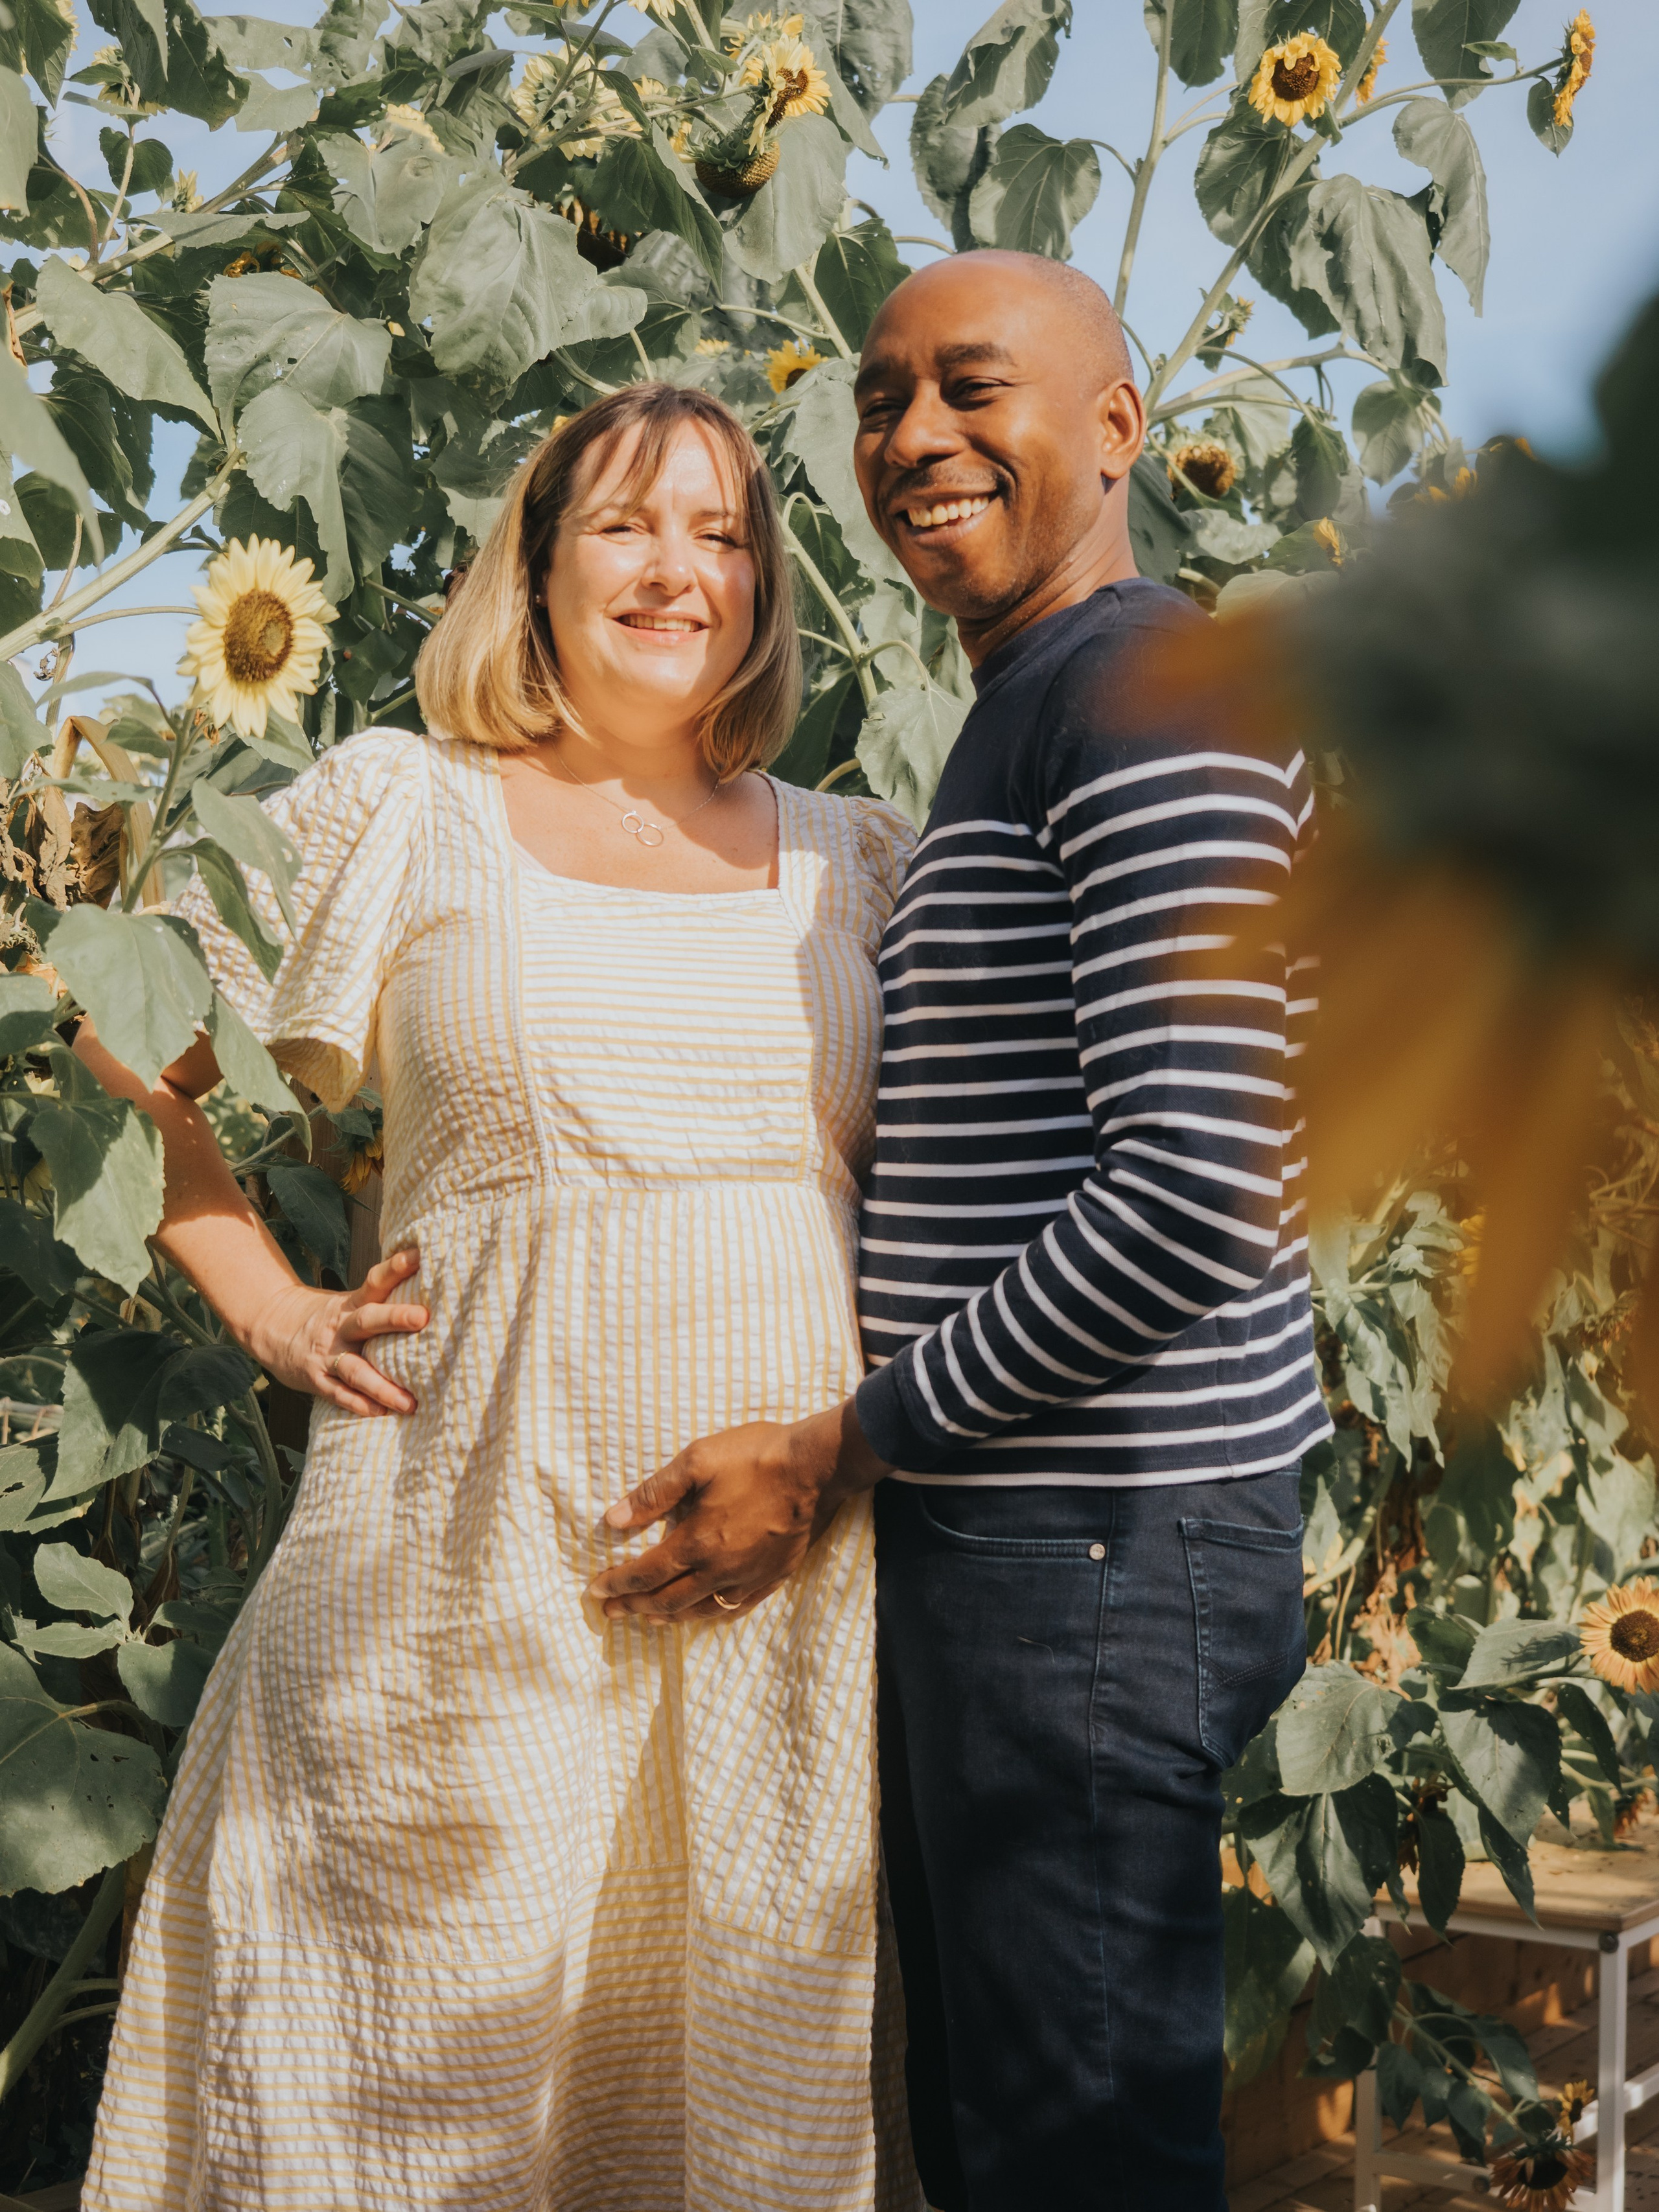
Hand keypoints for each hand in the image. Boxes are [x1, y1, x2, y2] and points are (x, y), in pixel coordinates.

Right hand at [242, 1246, 428, 1416]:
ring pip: (355, 1369)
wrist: (270, 1326)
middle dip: (395, 1317)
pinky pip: (339, 1394)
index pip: (376, 1280)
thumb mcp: (351, 1302)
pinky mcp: (315, 1379)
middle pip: (368, 1319)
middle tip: (424, 1317)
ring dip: (382, 1386)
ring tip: (410, 1402)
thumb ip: (384, 1301)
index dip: (396, 1267)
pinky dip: (359, 1404)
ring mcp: (327, 1354)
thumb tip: (435, 1293)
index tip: (419, 1255)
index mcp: (352, 1303)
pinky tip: (381, 1413)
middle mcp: (341, 1326)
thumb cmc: (328, 1317)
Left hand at [585, 1399, 888, 1625]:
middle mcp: (721, 1570)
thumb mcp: (697, 1461)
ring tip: (647, 1618)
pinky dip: (710, 1616)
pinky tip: (701, 1614)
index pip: (647, 1573)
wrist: (815, 1466)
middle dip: (634, 1606)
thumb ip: (654, 1494)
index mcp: (698, 1542)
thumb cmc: (754, 1457)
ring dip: (668, 1617)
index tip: (594, 1589)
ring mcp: (749, 1578)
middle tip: (610, 1611)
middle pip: (668, 1600)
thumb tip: (613, 1520)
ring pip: (700, 1611)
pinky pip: (735, 1608)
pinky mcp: (774, 1576)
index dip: (618, 1583)